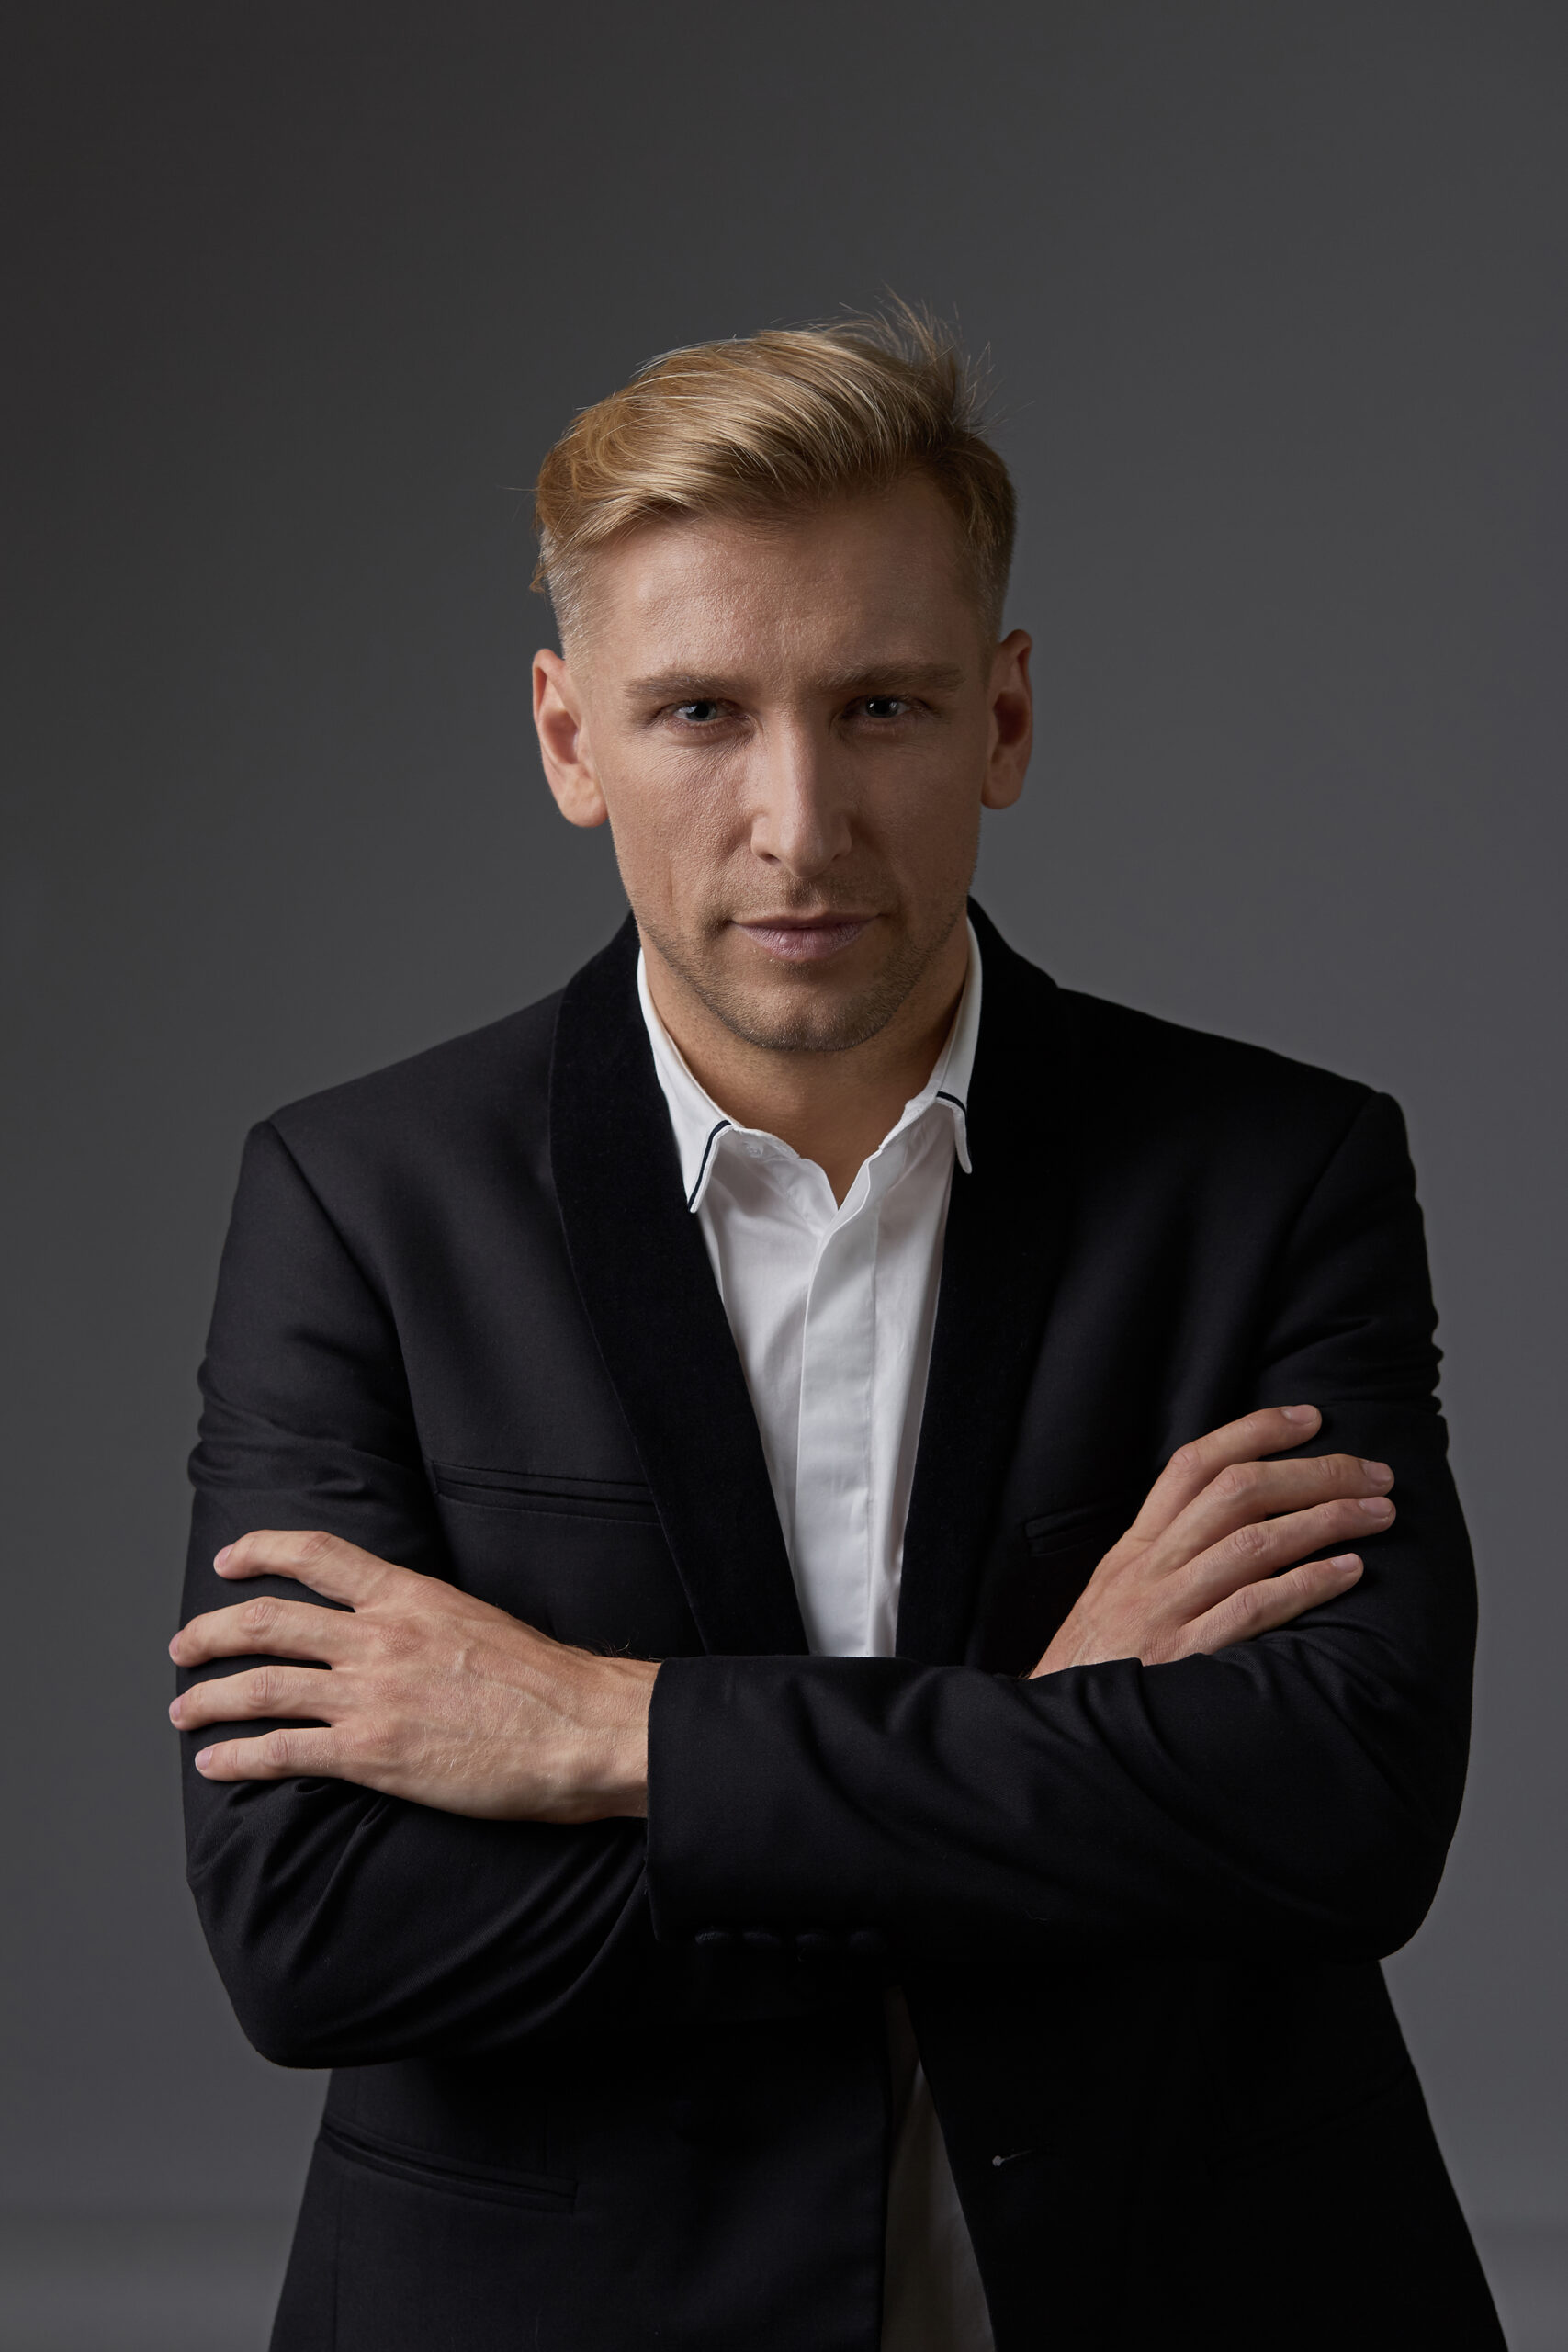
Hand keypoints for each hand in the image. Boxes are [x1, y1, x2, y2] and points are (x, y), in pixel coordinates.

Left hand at [169, 1531, 656, 1820]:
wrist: (582, 1730)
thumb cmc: (548, 1684)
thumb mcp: (478, 1620)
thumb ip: (425, 1620)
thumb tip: (396, 1627)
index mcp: (410, 1597)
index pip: (317, 1555)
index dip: (261, 1550)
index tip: (229, 1561)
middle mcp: (380, 1638)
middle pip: (266, 1622)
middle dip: (209, 1632)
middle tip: (185, 1646)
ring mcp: (372, 1696)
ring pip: (260, 1685)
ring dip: (208, 1697)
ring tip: (184, 1710)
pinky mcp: (373, 1755)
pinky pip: (282, 1752)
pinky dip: (237, 1756)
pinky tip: (216, 1762)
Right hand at [1030, 1404, 1391, 1676]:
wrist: (1058, 1733)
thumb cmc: (1097, 1667)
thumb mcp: (1116, 1597)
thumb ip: (1165, 1560)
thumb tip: (1234, 1526)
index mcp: (1134, 1549)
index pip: (1193, 1466)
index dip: (1254, 1432)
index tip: (1309, 1418)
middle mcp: (1149, 1570)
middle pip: (1236, 1493)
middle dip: (1313, 1473)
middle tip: (1372, 1474)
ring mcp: (1164, 1612)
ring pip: (1252, 1542)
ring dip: (1324, 1520)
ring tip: (1377, 1514)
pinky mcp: (1183, 1658)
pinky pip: (1253, 1609)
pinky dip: (1306, 1584)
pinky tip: (1348, 1572)